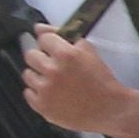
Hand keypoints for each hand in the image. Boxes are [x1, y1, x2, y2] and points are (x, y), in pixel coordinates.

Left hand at [21, 24, 138, 137]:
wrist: (110, 109)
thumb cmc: (102, 81)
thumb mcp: (88, 51)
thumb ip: (63, 35)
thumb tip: (40, 28)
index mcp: (66, 55)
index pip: (43, 38)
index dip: (50, 44)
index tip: (55, 50)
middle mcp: (53, 71)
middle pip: (30, 55)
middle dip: (42, 58)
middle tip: (55, 66)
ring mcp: (46, 90)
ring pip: (27, 74)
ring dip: (39, 76)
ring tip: (55, 82)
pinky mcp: (42, 107)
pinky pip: (27, 93)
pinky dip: (38, 93)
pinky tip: (52, 93)